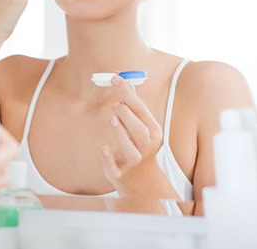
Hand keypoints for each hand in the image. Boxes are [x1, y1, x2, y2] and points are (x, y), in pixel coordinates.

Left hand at [101, 74, 173, 197]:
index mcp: (152, 131)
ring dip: (121, 133)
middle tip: (114, 103)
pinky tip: (104, 148)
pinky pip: (115, 169)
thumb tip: (124, 77)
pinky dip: (108, 159)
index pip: (141, 109)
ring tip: (112, 119)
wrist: (141, 179)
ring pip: (130, 150)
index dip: (128, 93)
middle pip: (140, 131)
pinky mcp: (120, 174)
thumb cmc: (138, 142)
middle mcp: (145, 147)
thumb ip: (131, 101)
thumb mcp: (139, 122)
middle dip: (127, 115)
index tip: (115, 78)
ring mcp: (133, 161)